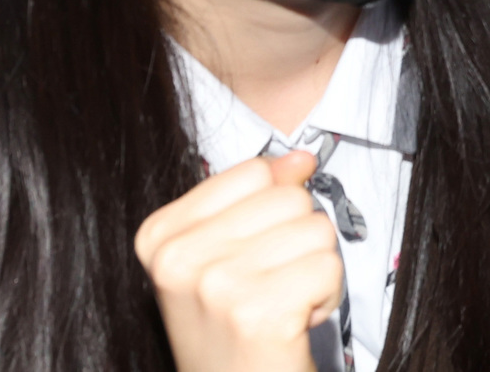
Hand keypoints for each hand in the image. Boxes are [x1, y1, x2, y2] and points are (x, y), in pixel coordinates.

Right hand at [135, 151, 341, 371]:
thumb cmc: (233, 333)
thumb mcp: (225, 254)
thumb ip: (259, 194)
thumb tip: (303, 158)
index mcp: (160, 236)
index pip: (254, 172)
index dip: (270, 211)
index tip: (250, 259)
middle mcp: (178, 260)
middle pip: (289, 197)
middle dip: (296, 242)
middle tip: (269, 290)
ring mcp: (216, 286)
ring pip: (316, 228)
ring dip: (313, 270)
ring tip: (282, 307)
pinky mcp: (259, 313)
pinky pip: (329, 266)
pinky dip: (326, 296)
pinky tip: (295, 325)